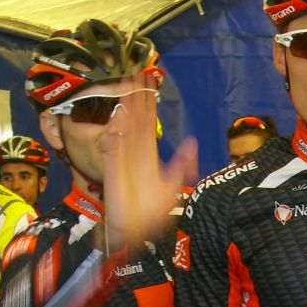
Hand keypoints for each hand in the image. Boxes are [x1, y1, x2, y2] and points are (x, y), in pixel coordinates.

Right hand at [102, 73, 197, 249]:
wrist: (134, 233)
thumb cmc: (149, 214)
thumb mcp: (171, 185)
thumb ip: (181, 165)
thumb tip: (191, 143)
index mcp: (147, 156)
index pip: (148, 124)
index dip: (147, 104)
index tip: (147, 84)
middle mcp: (135, 154)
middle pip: (136, 119)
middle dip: (135, 97)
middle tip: (135, 73)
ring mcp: (123, 160)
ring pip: (126, 126)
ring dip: (126, 106)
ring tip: (126, 84)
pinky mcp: (115, 169)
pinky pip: (115, 147)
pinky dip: (116, 131)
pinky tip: (118, 115)